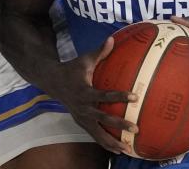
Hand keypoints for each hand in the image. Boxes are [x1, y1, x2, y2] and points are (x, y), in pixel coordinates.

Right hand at [49, 36, 138, 155]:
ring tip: (127, 149)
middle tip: (135, 128)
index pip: (104, 95)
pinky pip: (94, 135)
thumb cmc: (72, 69)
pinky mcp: (81, 123)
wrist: (53, 82)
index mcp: (85, 91)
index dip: (119, 96)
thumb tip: (112, 38)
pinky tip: (118, 150)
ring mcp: (81, 117)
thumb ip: (100, 52)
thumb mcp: (84, 60)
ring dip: (112, 142)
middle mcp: (83, 107)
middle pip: (103, 118)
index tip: (135, 97)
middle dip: (119, 125)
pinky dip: (105, 144)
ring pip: (98, 133)